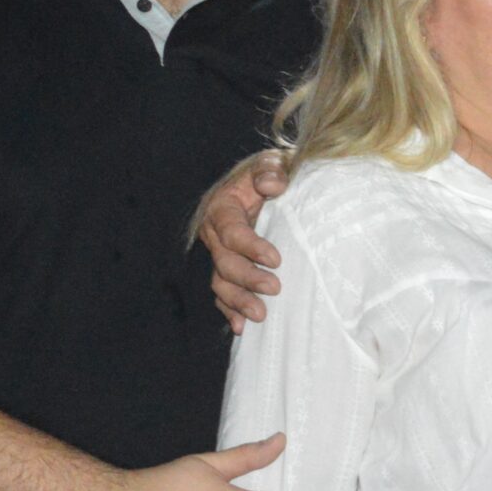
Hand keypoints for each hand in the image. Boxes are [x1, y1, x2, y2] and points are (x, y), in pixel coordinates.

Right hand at [199, 151, 289, 331]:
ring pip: (220, 281)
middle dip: (247, 278)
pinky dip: (229, 311)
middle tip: (275, 288)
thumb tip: (272, 185)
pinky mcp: (228, 268)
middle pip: (224, 261)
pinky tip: (241, 327)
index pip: (231, 230)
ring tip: (261, 315)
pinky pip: (222, 293)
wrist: (269, 184)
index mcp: (223, 207)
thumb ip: (271, 170)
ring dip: (238, 301)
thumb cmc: (272, 174)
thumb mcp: (273, 163)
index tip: (275, 258)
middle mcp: (216, 234)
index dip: (251, 246)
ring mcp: (220, 254)